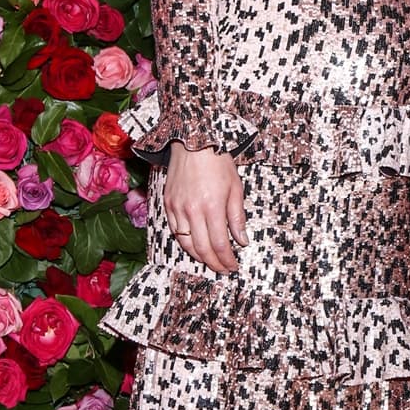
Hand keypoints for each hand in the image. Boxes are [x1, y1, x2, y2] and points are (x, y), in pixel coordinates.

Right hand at [164, 142, 247, 273]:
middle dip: (214, 263)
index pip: (220, 244)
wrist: (194, 141)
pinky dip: (185, 242)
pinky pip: (176, 231)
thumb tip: (241, 240)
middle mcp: (193, 210)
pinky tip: (195, 245)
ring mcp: (178, 208)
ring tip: (210, 261)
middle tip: (223, 269)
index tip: (233, 266)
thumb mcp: (235, 188)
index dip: (227, 259)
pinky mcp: (168, 203)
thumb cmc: (218, 162)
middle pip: (202, 249)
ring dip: (199, 257)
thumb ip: (237, 217)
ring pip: (186, 243)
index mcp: (212, 207)